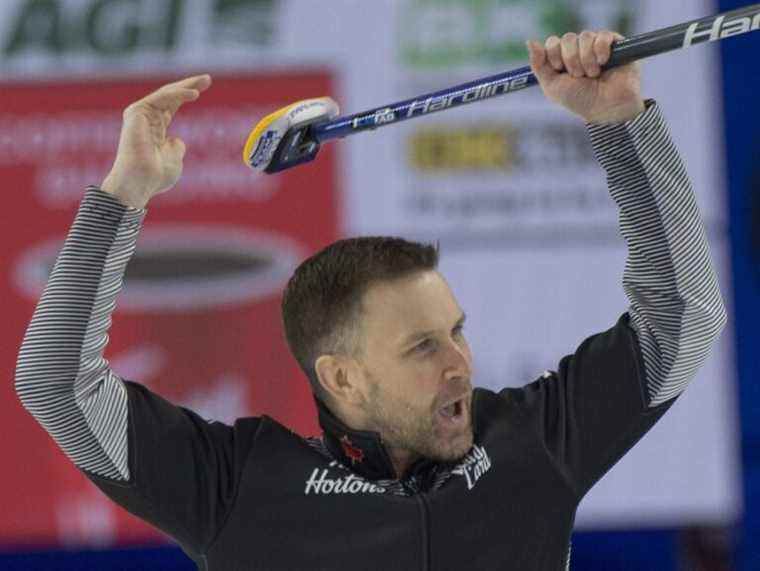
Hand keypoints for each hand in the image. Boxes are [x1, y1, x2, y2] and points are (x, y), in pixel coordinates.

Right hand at [101, 74, 211, 208]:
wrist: (139, 181)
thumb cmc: (155, 176)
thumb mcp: (173, 160)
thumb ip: (176, 148)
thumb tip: (177, 140)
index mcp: (154, 129)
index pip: (171, 106)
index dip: (186, 95)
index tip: (204, 88)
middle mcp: (146, 119)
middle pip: (170, 96)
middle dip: (188, 85)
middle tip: (208, 78)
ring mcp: (140, 115)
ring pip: (166, 94)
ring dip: (186, 86)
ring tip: (205, 81)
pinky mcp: (136, 112)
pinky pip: (161, 98)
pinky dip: (178, 94)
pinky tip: (194, 94)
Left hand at [526, 31, 644, 124]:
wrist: (607, 108)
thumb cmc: (580, 100)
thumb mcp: (552, 86)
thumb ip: (539, 65)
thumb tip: (530, 41)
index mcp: (562, 59)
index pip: (552, 42)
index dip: (554, 55)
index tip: (560, 70)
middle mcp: (578, 50)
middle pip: (567, 38)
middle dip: (571, 60)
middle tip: (578, 76)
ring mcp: (596, 46)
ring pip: (585, 36)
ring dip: (586, 59)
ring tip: (593, 75)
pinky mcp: (615, 44)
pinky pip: (602, 36)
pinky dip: (600, 50)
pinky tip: (604, 63)